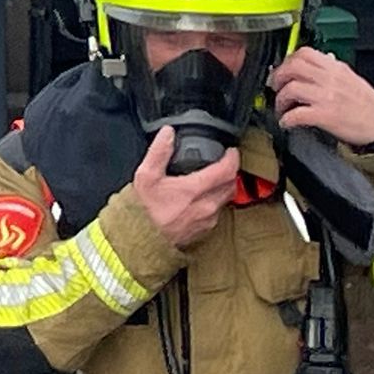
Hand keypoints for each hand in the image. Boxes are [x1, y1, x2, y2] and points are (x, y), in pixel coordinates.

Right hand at [132, 128, 238, 248]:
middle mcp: (207, 205)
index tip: (231, 151)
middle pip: (231, 184)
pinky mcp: (206, 229)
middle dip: (230, 171)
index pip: (226, 171)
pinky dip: (216, 200)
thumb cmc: (143, 209)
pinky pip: (219, 210)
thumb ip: (159, 152)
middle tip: (223, 162)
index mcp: (194, 190)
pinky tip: (204, 196)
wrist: (142, 240)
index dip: (232, 158)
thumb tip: (168, 133)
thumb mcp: (146, 175)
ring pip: (227, 198)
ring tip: (214, 177)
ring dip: (224, 186)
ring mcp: (209, 219)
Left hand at [271, 47, 373, 146]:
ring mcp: (326, 97)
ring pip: (291, 88)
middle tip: (275, 87)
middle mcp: (330, 79)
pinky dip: (287, 118)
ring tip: (282, 107)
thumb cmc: (367, 104)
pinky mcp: (325, 116)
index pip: (304, 53)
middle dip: (278, 77)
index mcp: (335, 68)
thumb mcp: (349, 78)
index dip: (287, 60)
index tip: (282, 69)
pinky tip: (287, 122)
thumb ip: (329, 69)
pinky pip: (297, 114)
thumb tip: (308, 65)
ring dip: (280, 99)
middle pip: (292, 68)